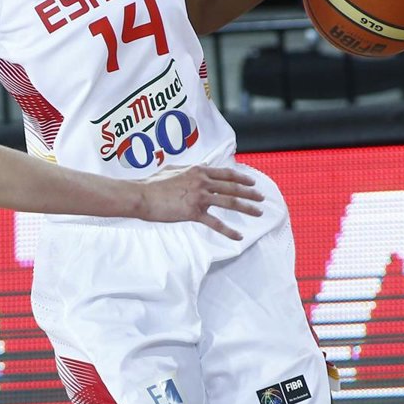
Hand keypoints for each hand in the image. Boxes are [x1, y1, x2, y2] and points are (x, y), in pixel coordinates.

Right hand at [142, 165, 264, 239]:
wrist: (141, 196)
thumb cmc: (153, 183)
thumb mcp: (173, 170)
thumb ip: (189, 169)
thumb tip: (200, 167)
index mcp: (198, 171)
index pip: (226, 174)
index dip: (241, 177)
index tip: (252, 182)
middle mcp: (202, 182)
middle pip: (232, 187)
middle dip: (250, 193)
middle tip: (262, 198)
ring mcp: (199, 197)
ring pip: (229, 202)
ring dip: (247, 208)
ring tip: (259, 213)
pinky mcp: (193, 212)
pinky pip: (215, 223)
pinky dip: (228, 231)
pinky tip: (238, 236)